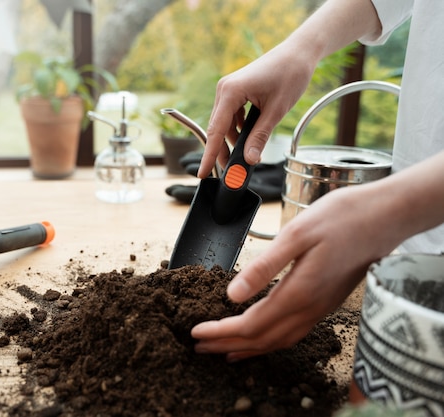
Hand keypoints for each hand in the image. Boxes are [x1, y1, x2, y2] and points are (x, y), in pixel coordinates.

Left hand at [190, 183, 404, 360]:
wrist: (384, 217)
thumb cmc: (341, 219)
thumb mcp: (296, 234)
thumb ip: (264, 266)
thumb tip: (232, 295)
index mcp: (299, 293)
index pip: (251, 324)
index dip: (221, 332)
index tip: (196, 333)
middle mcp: (310, 308)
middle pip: (262, 339)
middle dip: (227, 345)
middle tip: (199, 347)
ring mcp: (320, 308)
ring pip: (278, 340)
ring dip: (248, 348)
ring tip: (223, 350)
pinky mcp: (326, 302)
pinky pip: (293, 333)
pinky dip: (270, 341)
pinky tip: (260, 337)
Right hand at [197, 42, 316, 177]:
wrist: (299, 52)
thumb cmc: (290, 74)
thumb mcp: (276, 111)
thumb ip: (260, 136)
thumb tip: (249, 160)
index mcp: (230, 92)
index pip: (215, 131)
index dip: (209, 155)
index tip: (202, 173)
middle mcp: (224, 89)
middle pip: (217, 129)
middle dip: (222, 151)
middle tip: (231, 172)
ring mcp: (228, 89)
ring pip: (224, 124)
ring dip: (232, 141)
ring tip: (243, 157)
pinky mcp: (235, 91)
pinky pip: (230, 116)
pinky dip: (237, 129)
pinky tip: (248, 139)